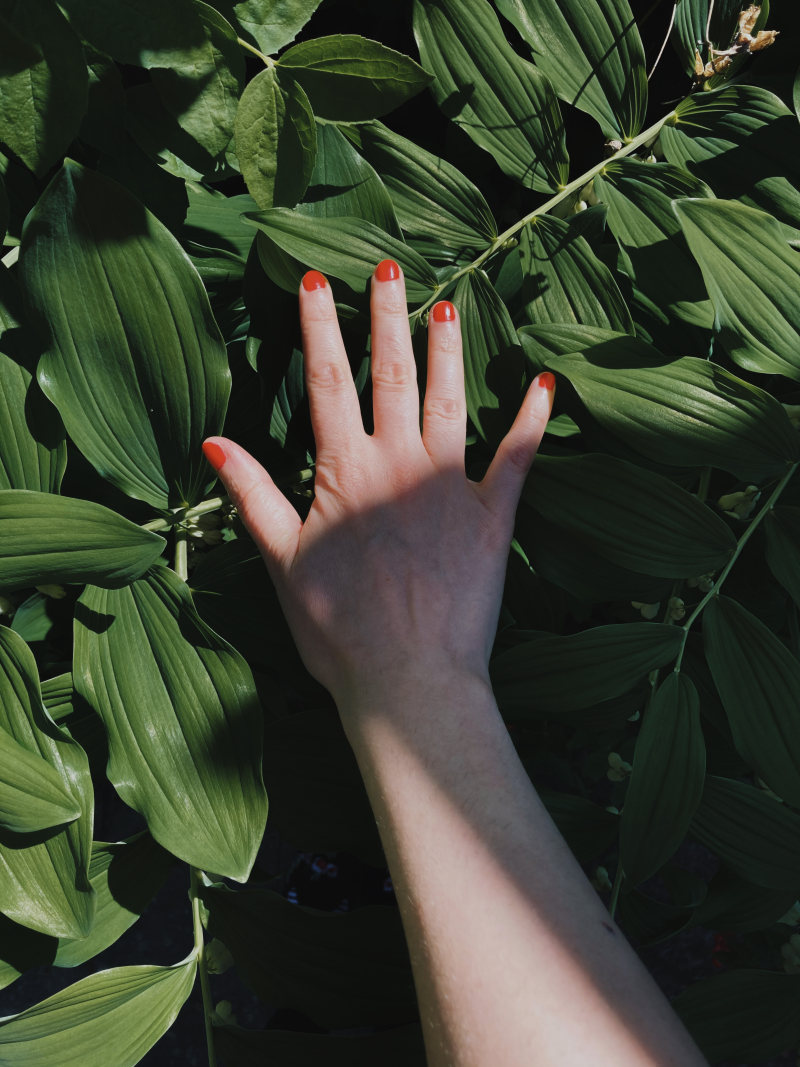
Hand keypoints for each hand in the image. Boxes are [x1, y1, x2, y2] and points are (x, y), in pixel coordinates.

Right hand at [203, 261, 553, 708]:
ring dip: (448, 350)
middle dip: (387, 316)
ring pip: (448, 400)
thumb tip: (212, 441)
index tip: (315, 281)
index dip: (319, 328)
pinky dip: (530, 420)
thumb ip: (253, 494)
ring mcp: (449, 486)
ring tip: (449, 305)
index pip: (326, 382)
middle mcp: (398, 464)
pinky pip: (516, 457)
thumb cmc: (337, 629)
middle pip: (391, 374)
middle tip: (389, 266)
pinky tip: (543, 384)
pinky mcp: (492, 516)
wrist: (407, 679)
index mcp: (344, 472)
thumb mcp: (281, 561)